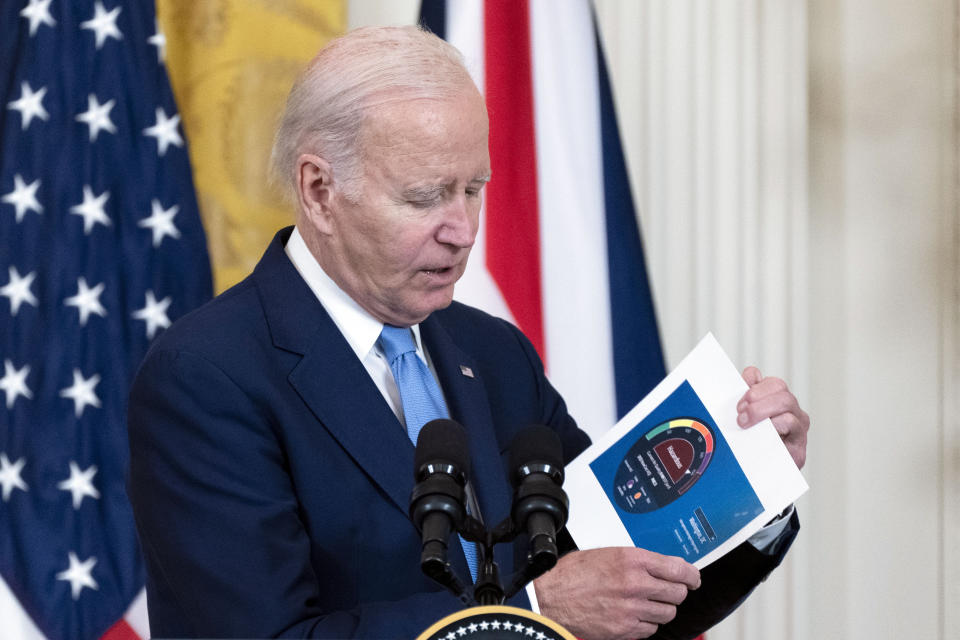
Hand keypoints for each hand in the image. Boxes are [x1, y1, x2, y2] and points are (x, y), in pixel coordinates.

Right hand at [533, 547, 699, 639]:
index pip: (679, 569)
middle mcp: (635, 584)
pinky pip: (650, 630)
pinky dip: (647, 624)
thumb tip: (661, 565)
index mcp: (632, 559)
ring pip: (667, 613)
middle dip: (675, 592)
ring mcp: (631, 609)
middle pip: (678, 593)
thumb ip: (636, 560)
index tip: (693, 578)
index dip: (692, 575)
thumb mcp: (606, 554)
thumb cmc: (571, 575)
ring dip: (661, 609)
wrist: (549, 598)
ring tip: (647, 603)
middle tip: (668, 590)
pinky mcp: (624, 629)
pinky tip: (634, 615)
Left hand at [737, 367, 808, 468]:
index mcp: (777, 401)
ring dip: (762, 410)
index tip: (738, 403)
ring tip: (745, 423)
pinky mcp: (799, 445)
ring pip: (786, 403)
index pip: (770, 382)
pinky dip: (776, 425)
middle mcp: (790, 411)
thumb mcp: (743, 422)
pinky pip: (791, 424)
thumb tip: (743, 381)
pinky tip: (762, 432)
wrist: (759, 481)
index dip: (753, 386)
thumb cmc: (751, 448)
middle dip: (756, 397)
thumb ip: (743, 401)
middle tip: (740, 413)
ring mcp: (798, 426)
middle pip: (779, 388)